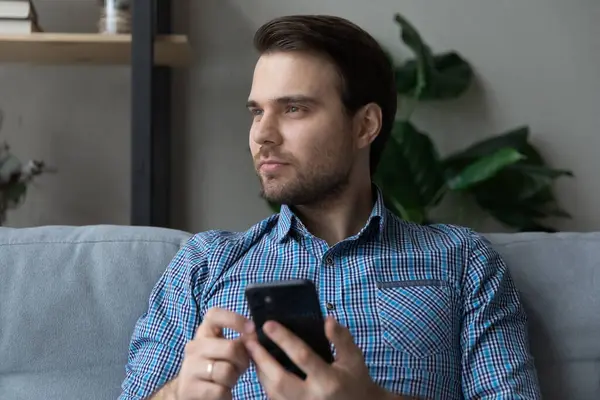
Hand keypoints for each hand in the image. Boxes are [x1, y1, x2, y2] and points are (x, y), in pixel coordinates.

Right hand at [175, 308, 250, 399]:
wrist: (192, 393)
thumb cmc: (216, 368)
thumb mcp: (228, 352)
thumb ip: (241, 342)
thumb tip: (253, 336)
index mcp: (204, 333)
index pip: (214, 314)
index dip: (235, 319)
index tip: (251, 328)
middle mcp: (194, 346)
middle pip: (231, 347)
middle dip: (242, 361)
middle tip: (238, 369)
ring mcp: (189, 367)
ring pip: (226, 371)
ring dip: (232, 380)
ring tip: (226, 381)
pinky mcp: (188, 388)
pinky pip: (219, 391)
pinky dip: (225, 394)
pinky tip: (219, 393)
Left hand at [244, 316, 388, 399]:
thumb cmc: (355, 380)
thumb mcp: (354, 357)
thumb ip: (341, 338)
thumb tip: (327, 320)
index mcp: (328, 381)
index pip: (302, 357)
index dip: (284, 339)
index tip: (268, 324)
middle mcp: (312, 398)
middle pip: (278, 379)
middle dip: (261, 358)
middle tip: (249, 340)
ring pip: (272, 391)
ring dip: (259, 370)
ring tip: (252, 351)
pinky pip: (274, 399)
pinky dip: (265, 383)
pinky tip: (261, 368)